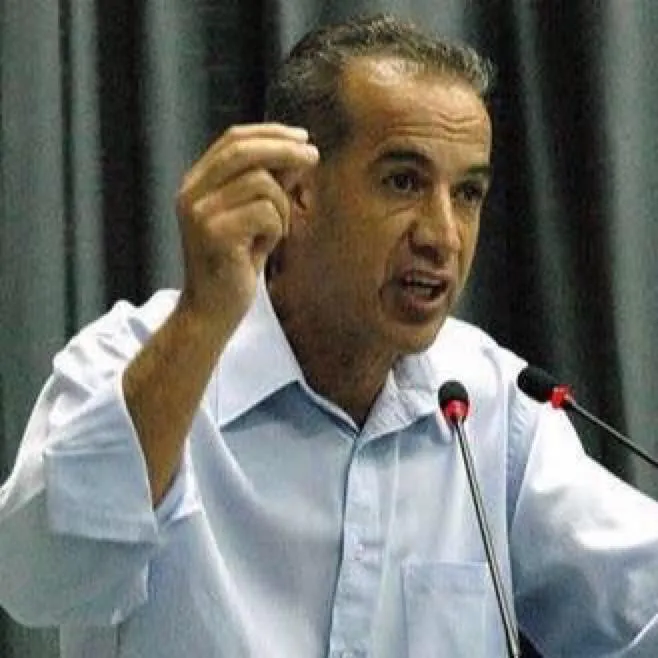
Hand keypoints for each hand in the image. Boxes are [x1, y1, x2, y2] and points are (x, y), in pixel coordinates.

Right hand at [175, 122, 318, 331]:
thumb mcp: (255, 218)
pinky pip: (265, 212)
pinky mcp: (214, 233)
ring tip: (274, 234)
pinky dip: (276, 230)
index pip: (233, 140)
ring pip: (261, 183)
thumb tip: (299, 153)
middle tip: (314, 156)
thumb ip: (269, 184)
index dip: (270, 132)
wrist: (212, 311)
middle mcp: (191, 193)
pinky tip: (263, 249)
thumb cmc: (236, 265)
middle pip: (244, 150)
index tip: (301, 137)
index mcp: (197, 184)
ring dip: (282, 207)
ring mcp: (199, 212)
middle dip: (285, 149)